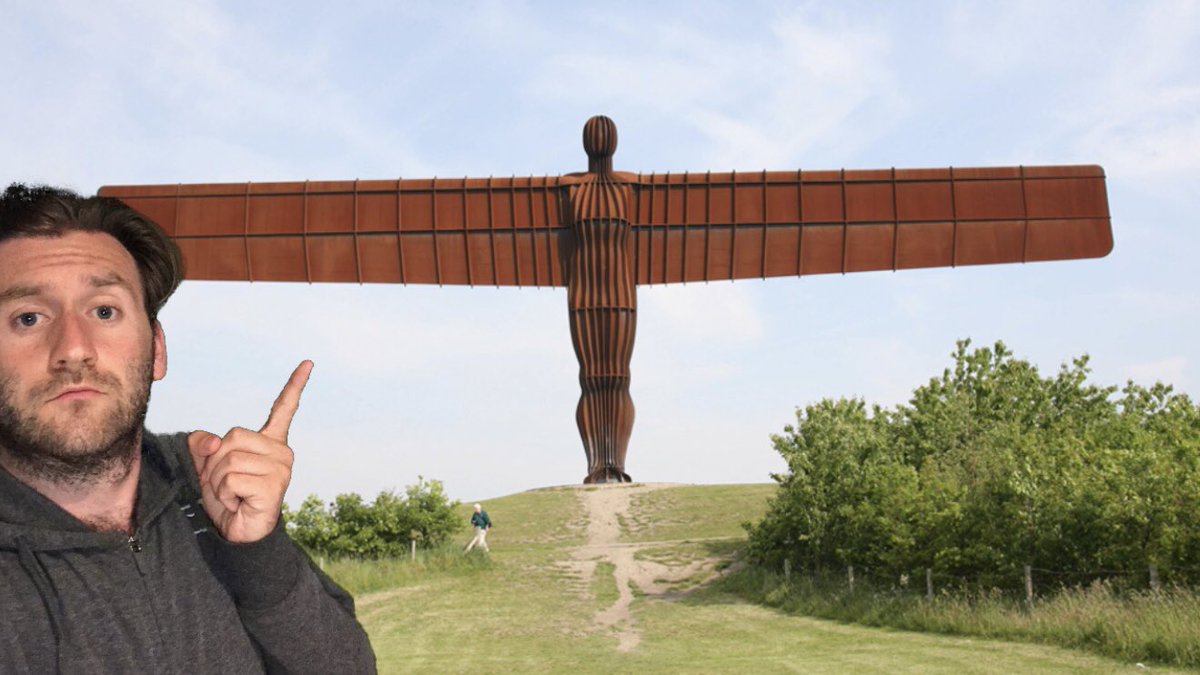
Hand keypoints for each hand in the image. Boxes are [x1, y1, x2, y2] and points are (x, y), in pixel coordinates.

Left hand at [187, 361, 312, 542]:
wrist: (239, 533)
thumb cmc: (228, 497)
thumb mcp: (209, 466)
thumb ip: (204, 444)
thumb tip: (214, 441)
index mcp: (270, 442)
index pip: (284, 409)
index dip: (295, 385)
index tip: (308, 363)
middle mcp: (281, 452)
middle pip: (231, 439)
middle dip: (215, 464)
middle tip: (228, 485)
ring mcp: (281, 469)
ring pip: (228, 461)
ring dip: (218, 483)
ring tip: (234, 496)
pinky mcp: (274, 486)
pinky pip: (231, 479)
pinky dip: (225, 495)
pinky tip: (239, 504)